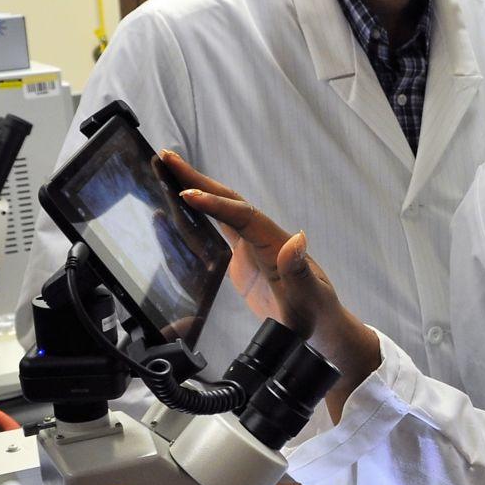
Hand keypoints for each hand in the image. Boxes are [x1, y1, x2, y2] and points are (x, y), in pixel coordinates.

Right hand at [162, 151, 335, 337]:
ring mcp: (253, 245)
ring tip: (166, 169)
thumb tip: (298, 239)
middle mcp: (264, 237)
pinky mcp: (244, 258)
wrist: (318, 326)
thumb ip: (299, 272)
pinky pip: (218, 229)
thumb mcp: (308, 297)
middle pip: (229, 200)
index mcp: (276, 243)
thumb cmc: (314, 314)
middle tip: (167, 158)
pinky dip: (197, 216)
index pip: (243, 215)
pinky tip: (176, 208)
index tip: (188, 194)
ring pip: (221, 210)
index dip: (216, 204)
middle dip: (198, 179)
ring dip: (196, 190)